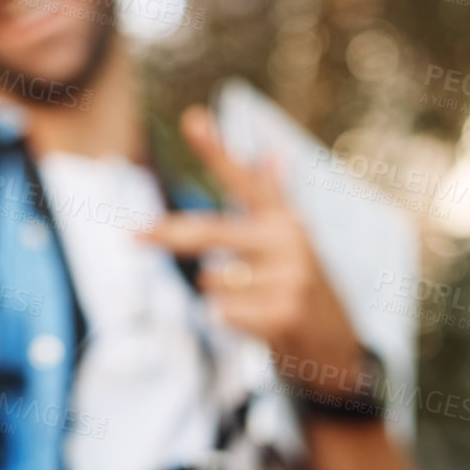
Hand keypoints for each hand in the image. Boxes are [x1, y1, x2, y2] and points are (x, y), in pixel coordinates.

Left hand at [140, 105, 367, 399]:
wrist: (339, 351)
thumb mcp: (293, 242)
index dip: (217, 150)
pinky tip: (258, 325)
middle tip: (130, 237)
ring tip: (254, 304)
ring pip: (212, 281)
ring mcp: (290, 277)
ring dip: (219, 294)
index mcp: (286, 219)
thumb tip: (273, 153)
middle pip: (210, 233)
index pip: (244, 180)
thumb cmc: (303, 289)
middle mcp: (290, 241)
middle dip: (166, 235)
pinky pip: (222, 314)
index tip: (191, 118)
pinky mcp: (284, 314)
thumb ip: (273, 198)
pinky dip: (229, 321)